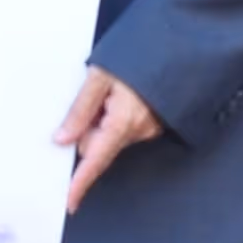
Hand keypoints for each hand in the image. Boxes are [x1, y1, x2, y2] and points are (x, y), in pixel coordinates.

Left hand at [50, 66, 161, 211]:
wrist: (179, 41)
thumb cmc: (140, 55)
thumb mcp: (100, 76)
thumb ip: (80, 110)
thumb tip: (62, 138)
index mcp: (123, 121)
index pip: (95, 161)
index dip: (81, 182)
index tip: (70, 201)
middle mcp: (139, 130)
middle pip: (99, 146)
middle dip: (87, 130)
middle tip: (91, 98)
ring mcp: (149, 128)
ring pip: (111, 136)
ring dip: (103, 120)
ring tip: (111, 89)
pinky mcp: (154, 123)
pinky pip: (125, 128)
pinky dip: (116, 117)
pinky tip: (121, 94)